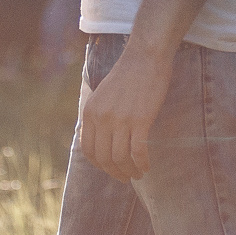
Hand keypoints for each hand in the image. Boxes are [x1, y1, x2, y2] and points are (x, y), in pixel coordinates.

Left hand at [78, 45, 172, 181]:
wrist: (145, 57)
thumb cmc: (127, 75)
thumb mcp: (102, 95)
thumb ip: (97, 116)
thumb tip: (98, 141)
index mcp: (90, 112)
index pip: (88, 150)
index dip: (99, 165)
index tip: (110, 169)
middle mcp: (102, 118)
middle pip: (104, 158)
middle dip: (115, 172)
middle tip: (125, 177)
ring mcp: (120, 120)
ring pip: (121, 158)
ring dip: (129, 171)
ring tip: (138, 174)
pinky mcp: (140, 120)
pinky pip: (138, 151)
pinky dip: (142, 163)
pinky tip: (146, 166)